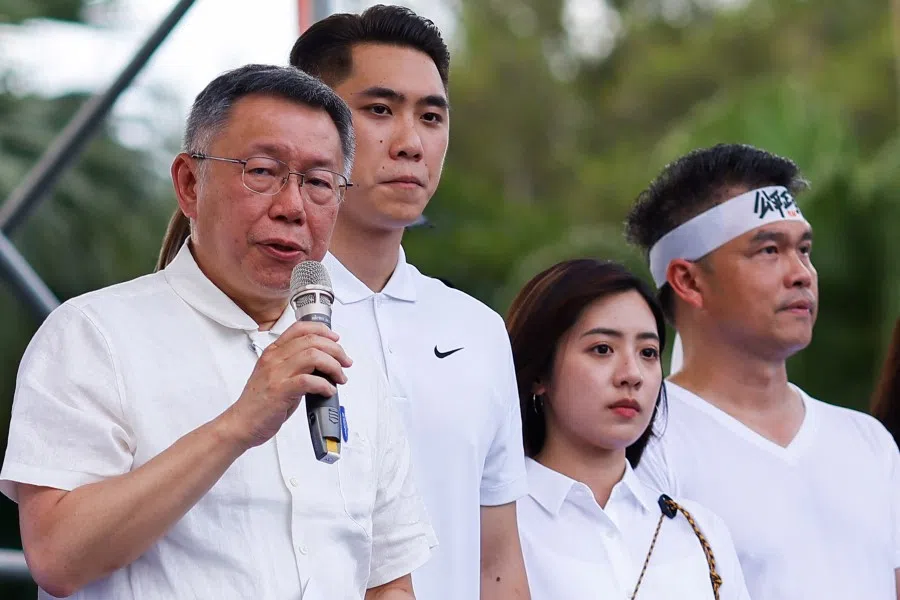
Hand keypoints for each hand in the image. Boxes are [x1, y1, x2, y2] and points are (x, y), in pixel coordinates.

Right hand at [221, 321, 352, 449]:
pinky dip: (324, 385)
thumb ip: (296, 365)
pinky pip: (309, 380)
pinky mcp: (280, 391)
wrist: (242, 422)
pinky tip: (328, 391)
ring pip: (313, 356)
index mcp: (274, 352)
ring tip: (339, 378)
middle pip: (312, 341)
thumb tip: (324, 362)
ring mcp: (276, 374)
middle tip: (345, 362)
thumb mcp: (277, 375)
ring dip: (333, 366)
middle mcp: (274, 358)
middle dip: (336, 350)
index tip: (335, 339)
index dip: (322, 330)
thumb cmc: (261, 401)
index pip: (300, 328)